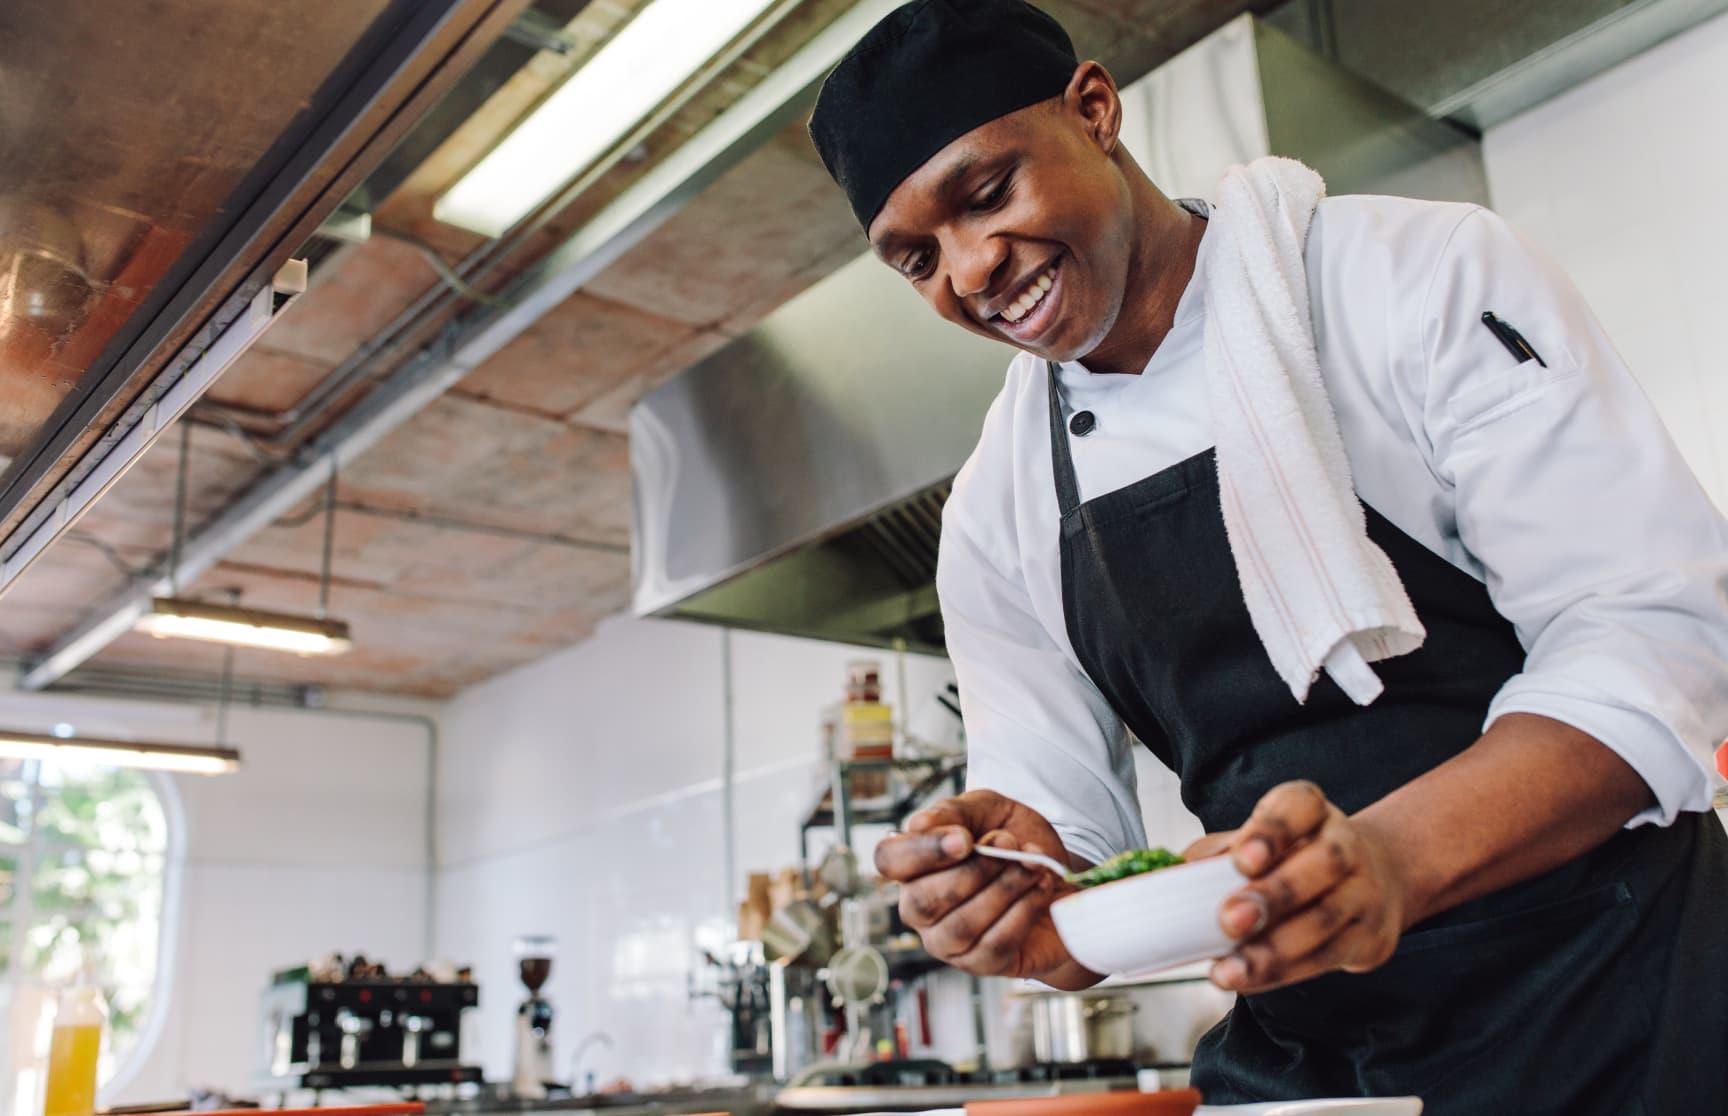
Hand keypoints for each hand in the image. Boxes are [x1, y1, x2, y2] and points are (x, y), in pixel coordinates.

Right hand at [874, 789, 1093, 983]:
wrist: (1065, 877)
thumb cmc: (1016, 842)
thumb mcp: (989, 810)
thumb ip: (955, 812)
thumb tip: (917, 825)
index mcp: (913, 866)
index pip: (889, 860)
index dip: (922, 851)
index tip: (965, 839)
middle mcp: (920, 908)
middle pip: (923, 901)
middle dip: (974, 870)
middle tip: (1010, 843)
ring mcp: (947, 943)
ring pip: (961, 926)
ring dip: (1004, 888)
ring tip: (1033, 864)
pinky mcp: (981, 964)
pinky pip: (995, 945)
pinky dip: (1023, 911)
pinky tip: (1040, 888)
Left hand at [1203, 780, 1411, 993]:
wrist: (1368, 880)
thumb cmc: (1292, 857)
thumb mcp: (1257, 841)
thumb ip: (1217, 855)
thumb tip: (1170, 878)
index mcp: (1310, 810)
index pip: (1299, 806)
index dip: (1272, 832)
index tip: (1243, 859)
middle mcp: (1344, 844)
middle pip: (1321, 864)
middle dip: (1274, 895)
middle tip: (1229, 921)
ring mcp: (1364, 890)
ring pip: (1325, 920)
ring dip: (1275, 950)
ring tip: (1231, 970)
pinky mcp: (1369, 935)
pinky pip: (1327, 958)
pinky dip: (1284, 971)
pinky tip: (1248, 979)